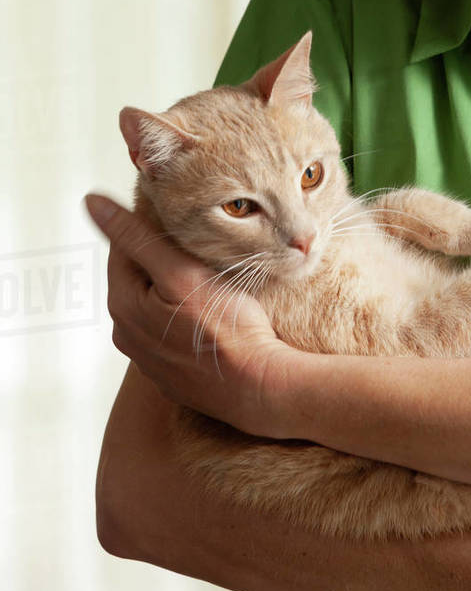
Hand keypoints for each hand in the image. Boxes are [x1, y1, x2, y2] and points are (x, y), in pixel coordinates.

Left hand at [84, 193, 303, 437]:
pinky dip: (186, 314)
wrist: (259, 388)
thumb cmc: (225, 328)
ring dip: (175, 285)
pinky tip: (212, 310)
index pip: (123, 247)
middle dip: (163, 255)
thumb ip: (137, 237)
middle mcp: (128, 335)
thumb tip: (91, 202)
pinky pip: (173, 329)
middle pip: (140, 276)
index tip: (178, 212)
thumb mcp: (180, 272)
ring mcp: (151, 358)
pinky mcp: (175, 373)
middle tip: (198, 239)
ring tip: (208, 271)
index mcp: (123, 306)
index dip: (149, 224)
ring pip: (157, 303)